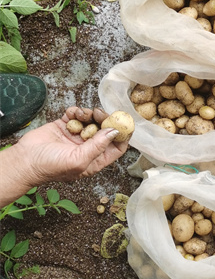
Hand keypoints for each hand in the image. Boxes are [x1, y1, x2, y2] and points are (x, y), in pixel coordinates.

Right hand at [0, 107, 127, 205]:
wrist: (25, 160)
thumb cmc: (50, 166)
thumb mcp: (79, 160)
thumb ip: (98, 146)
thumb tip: (115, 132)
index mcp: (95, 160)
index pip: (116, 147)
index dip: (123, 135)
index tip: (125, 122)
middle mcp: (88, 148)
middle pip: (105, 130)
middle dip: (104, 120)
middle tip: (99, 113)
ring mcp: (76, 136)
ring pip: (91, 120)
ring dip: (89, 114)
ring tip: (82, 114)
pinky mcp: (64, 126)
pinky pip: (76, 115)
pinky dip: (76, 112)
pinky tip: (71, 114)